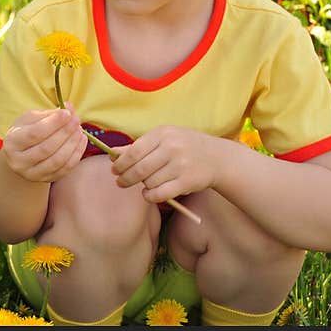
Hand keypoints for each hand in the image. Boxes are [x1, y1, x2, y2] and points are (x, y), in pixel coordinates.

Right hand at [0, 103, 87, 182]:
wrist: (19, 157)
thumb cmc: (25, 133)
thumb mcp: (30, 119)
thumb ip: (49, 113)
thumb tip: (69, 107)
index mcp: (12, 143)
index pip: (35, 133)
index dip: (53, 123)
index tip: (67, 113)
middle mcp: (19, 162)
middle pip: (47, 148)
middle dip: (65, 132)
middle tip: (77, 119)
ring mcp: (32, 174)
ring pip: (57, 160)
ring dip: (73, 143)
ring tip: (80, 130)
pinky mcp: (45, 180)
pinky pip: (65, 169)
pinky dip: (76, 154)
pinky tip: (81, 140)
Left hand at [110, 125, 225, 202]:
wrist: (217, 158)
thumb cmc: (184, 146)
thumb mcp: (163, 139)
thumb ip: (138, 146)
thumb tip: (112, 154)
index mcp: (163, 134)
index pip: (134, 151)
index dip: (120, 163)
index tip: (114, 170)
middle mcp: (172, 148)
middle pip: (139, 169)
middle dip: (125, 178)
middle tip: (120, 182)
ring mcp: (181, 165)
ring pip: (149, 182)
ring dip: (142, 186)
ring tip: (144, 184)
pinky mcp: (187, 181)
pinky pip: (160, 194)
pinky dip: (150, 196)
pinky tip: (149, 194)